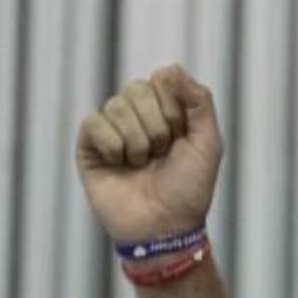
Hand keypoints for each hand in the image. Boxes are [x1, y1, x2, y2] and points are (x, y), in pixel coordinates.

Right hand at [75, 65, 223, 243]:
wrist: (164, 229)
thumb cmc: (188, 190)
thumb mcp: (208, 142)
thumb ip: (199, 100)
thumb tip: (170, 67)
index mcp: (164, 109)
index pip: (162, 78)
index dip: (173, 109)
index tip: (180, 138)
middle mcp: (136, 115)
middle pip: (137, 88)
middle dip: (156, 126)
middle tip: (160, 155)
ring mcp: (112, 129)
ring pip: (117, 106)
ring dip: (136, 142)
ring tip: (141, 165)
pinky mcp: (89, 146)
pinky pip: (94, 122)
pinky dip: (112, 146)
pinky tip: (119, 165)